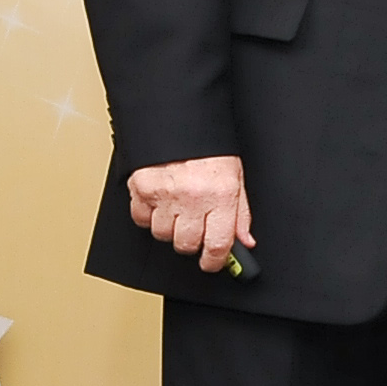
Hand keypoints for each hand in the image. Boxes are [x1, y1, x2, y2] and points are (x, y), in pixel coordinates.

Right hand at [127, 155, 252, 273]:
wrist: (180, 121)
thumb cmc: (210, 151)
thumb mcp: (236, 179)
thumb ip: (240, 214)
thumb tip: (244, 242)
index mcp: (221, 195)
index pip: (218, 245)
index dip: (214, 262)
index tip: (212, 263)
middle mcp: (193, 198)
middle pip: (186, 244)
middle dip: (192, 242)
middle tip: (195, 229)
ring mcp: (165, 194)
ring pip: (162, 234)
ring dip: (170, 228)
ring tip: (178, 210)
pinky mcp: (141, 188)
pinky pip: (142, 219)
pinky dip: (149, 215)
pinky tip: (160, 202)